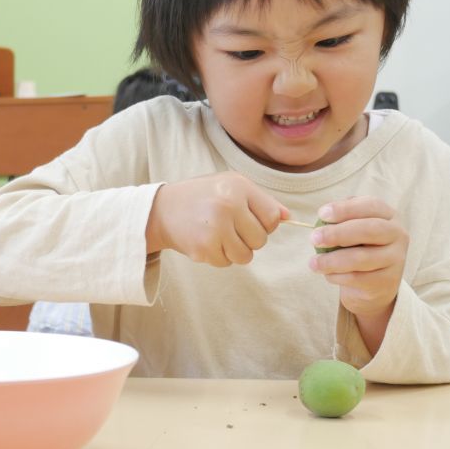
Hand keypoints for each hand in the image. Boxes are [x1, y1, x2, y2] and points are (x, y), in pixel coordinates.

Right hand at [146, 172, 287, 266]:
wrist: (161, 209)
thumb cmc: (202, 196)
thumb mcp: (230, 186)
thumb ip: (260, 200)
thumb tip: (288, 217)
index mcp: (237, 187)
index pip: (272, 217)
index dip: (264, 224)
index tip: (249, 221)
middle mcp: (228, 205)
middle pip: (260, 240)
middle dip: (248, 239)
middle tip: (229, 229)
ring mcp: (215, 227)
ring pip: (245, 256)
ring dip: (234, 251)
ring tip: (218, 236)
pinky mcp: (203, 247)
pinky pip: (226, 263)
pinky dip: (218, 257)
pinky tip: (206, 241)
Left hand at [309, 197, 407, 318]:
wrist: (373, 282)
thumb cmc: (357, 246)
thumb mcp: (351, 228)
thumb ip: (341, 219)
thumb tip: (323, 217)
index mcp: (388, 215)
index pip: (371, 205)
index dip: (345, 209)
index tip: (321, 214)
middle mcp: (397, 234)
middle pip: (370, 230)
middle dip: (338, 233)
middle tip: (314, 238)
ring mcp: (396, 258)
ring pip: (361, 258)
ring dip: (332, 260)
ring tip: (313, 263)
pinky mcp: (388, 281)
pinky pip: (358, 278)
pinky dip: (337, 276)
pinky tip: (327, 274)